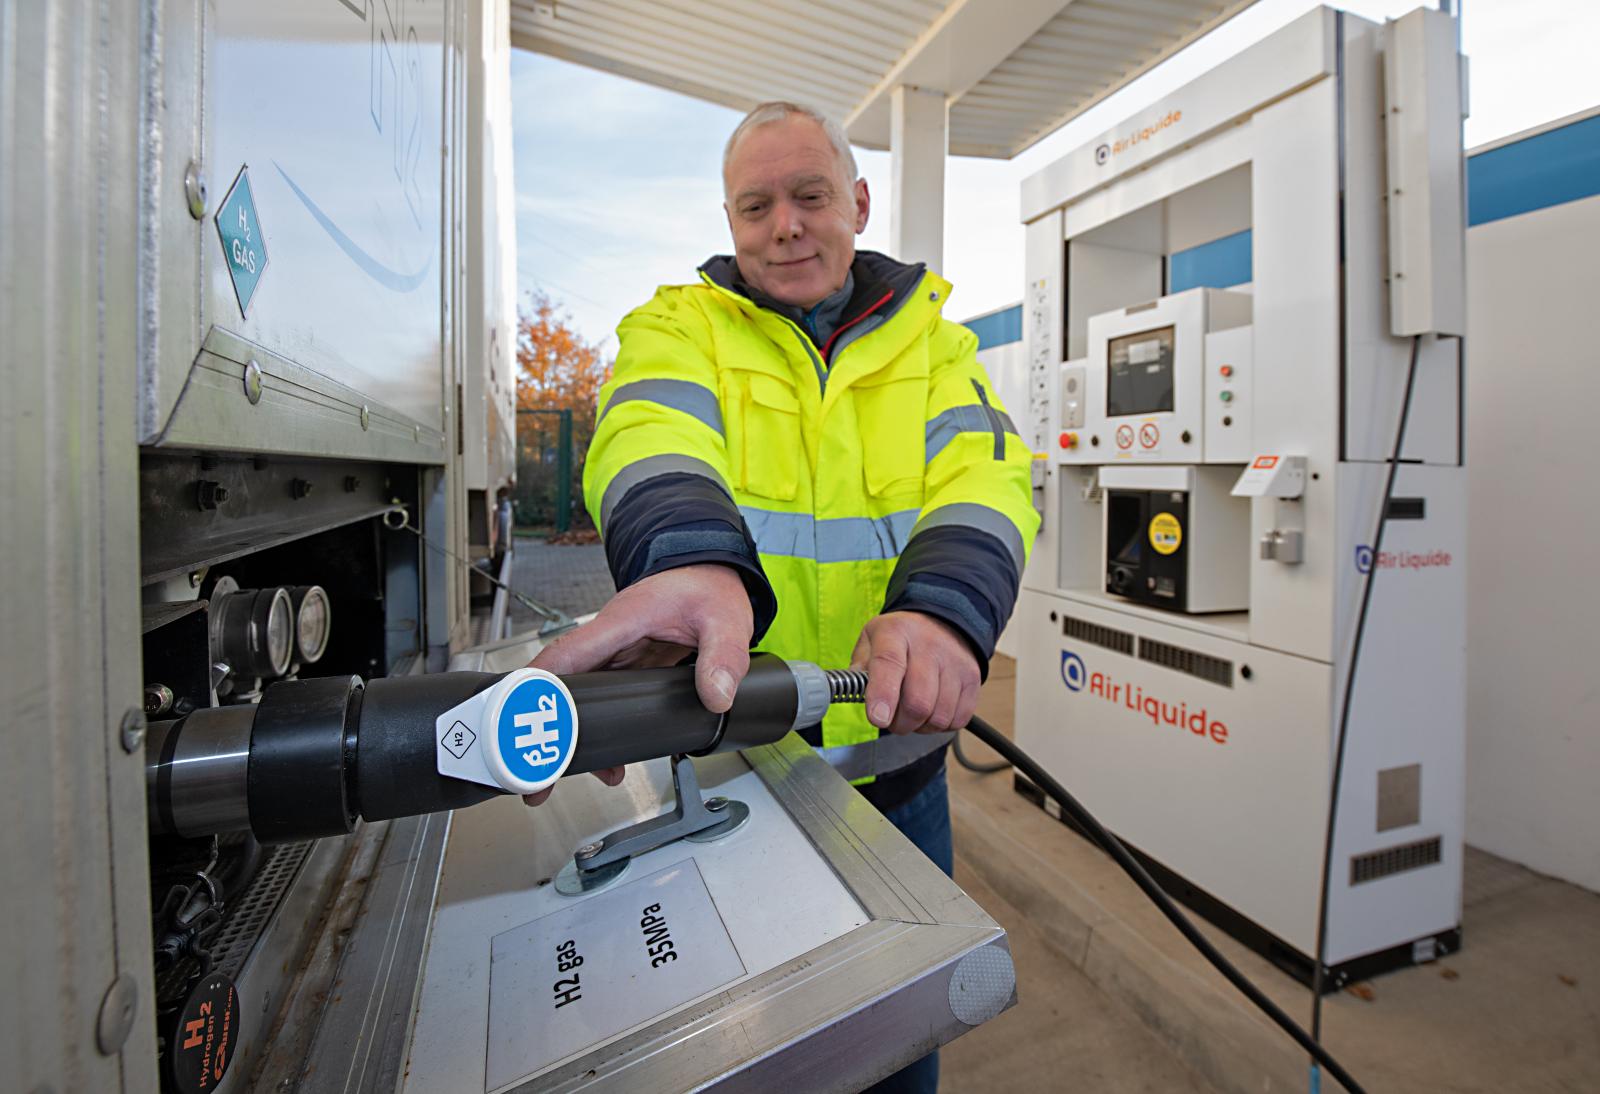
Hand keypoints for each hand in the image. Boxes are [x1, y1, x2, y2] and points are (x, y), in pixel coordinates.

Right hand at [521, 564, 754, 804]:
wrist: (711, 575)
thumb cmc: (708, 588)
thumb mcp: (725, 621)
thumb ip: (723, 657)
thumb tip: (715, 696)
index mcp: (623, 621)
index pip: (568, 653)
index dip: (538, 686)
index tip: (515, 719)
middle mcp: (609, 639)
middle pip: (563, 684)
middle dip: (546, 729)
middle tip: (535, 775)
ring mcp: (614, 654)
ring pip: (579, 697)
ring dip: (570, 735)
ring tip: (561, 777)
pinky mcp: (625, 666)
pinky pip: (601, 698)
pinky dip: (598, 728)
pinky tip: (607, 758)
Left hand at [850, 612, 980, 734]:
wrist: (942, 622)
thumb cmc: (900, 639)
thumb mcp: (871, 641)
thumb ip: (858, 669)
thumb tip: (854, 693)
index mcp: (895, 633)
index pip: (889, 664)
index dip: (883, 695)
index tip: (878, 718)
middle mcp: (929, 645)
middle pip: (917, 701)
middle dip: (899, 723)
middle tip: (891, 719)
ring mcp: (955, 662)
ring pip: (938, 716)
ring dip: (920, 726)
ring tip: (912, 711)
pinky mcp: (972, 679)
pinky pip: (956, 720)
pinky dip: (940, 725)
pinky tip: (931, 710)